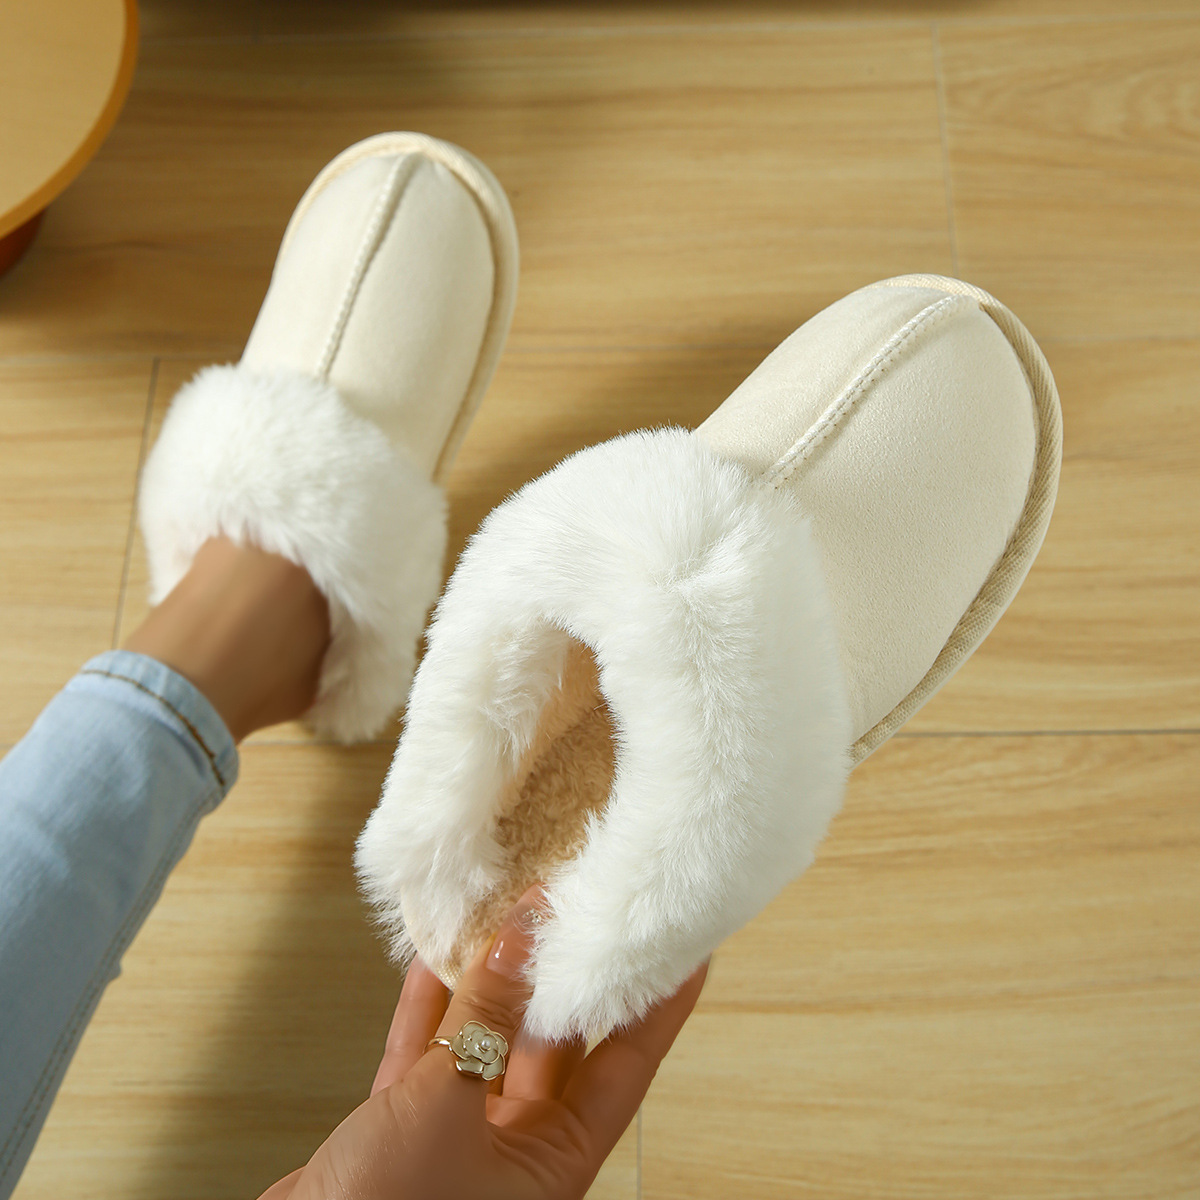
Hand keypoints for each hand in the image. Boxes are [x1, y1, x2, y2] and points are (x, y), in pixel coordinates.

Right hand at [257, 887, 707, 1199]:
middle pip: (554, 1043)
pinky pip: (427, 1053)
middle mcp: (516, 1150)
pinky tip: (434, 953)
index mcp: (554, 1161)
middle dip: (560, 975)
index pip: (625, 1063)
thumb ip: (484, 1014)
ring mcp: (459, 1138)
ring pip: (487, 1041)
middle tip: (578, 907)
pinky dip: (430, 1005)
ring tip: (507, 909)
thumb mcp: (444, 1102)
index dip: (655, 1003)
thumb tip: (523, 931)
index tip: (681, 948)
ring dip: (489, 980)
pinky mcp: (403, 1130)